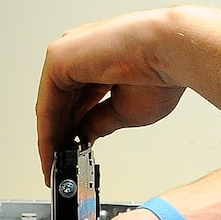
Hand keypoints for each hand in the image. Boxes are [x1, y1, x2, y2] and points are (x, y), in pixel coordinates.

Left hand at [36, 8, 187, 180]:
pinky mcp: (59, 58)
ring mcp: (68, 53)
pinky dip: (48, 131)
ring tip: (57, 168)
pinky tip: (53, 153)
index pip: (76, 101)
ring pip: (51, 105)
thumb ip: (99, 121)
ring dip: (52, 139)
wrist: (173, 51)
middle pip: (60, 103)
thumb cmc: (162, 73)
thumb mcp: (125, 110)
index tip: (70, 157)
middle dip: (60, 138)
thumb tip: (85, 135)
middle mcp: (80, 53)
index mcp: (99, 61)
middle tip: (60, 168)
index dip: (72, 132)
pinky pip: (47, 103)